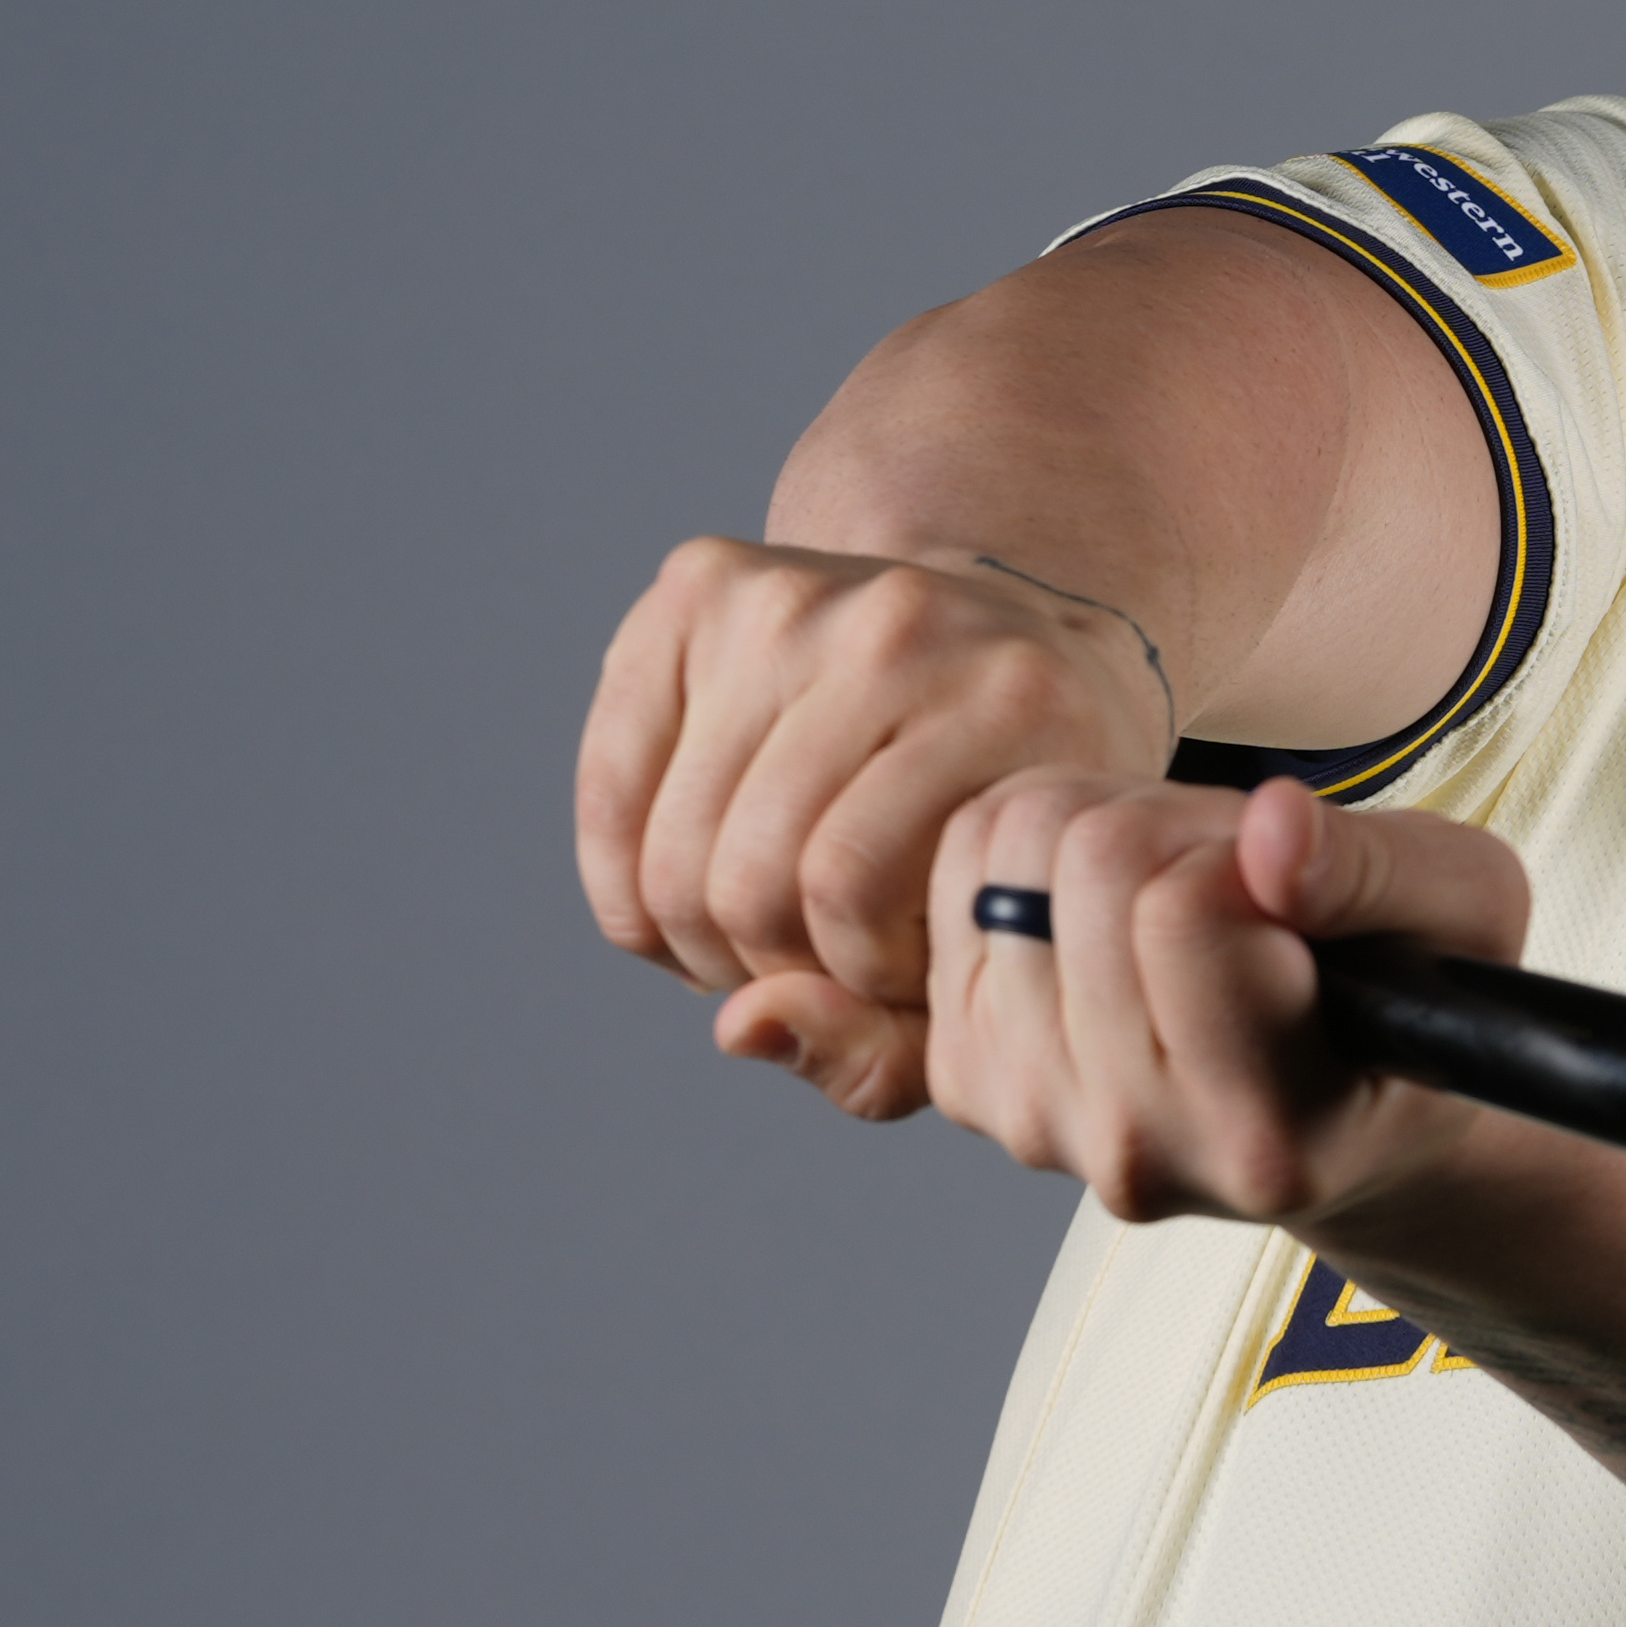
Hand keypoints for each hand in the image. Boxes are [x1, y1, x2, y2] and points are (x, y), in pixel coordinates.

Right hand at [578, 537, 1180, 1117]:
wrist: (1012, 640)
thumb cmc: (1004, 824)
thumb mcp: (1000, 938)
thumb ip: (892, 1043)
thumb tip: (738, 1025)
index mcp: (1014, 704)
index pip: (850, 889)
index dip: (856, 976)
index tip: (899, 974)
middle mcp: (901, 627)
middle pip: (747, 872)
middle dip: (765, 967)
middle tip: (812, 967)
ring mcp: (793, 594)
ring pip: (671, 847)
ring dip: (699, 939)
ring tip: (763, 939)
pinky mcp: (702, 583)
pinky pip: (611, 785)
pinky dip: (630, 880)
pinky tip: (692, 899)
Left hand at [929, 774, 1531, 1225]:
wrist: (1336, 1120)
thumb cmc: (1407, 1005)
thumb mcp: (1466, 915)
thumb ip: (1381, 872)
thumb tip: (1272, 829)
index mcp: (1266, 1135)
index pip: (1184, 907)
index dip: (1245, 849)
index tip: (1291, 888)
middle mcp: (1135, 1150)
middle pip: (1085, 863)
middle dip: (1171, 826)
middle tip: (1235, 879)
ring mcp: (1035, 1123)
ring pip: (1005, 855)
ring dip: (1098, 830)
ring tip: (1180, 891)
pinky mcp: (965, 1081)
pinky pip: (957, 875)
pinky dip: (1029, 852)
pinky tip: (1108, 907)